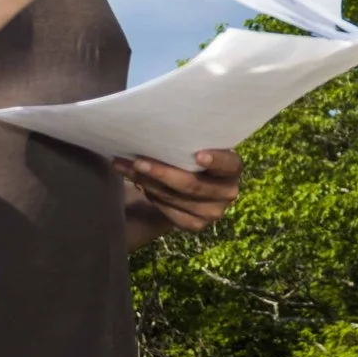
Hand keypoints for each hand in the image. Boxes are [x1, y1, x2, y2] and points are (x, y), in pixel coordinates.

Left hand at [117, 148, 242, 233]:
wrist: (188, 183)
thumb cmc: (191, 155)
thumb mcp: (195, 145)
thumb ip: (187, 142)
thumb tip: (156, 131)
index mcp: (232, 168)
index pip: (228, 164)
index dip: (215, 160)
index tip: (198, 155)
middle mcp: (228, 192)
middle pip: (192, 185)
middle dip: (161, 172)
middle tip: (137, 161)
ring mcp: (213, 212)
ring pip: (175, 198)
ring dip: (147, 183)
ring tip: (125, 168)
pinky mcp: (197, 225)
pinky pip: (169, 212)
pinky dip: (152, 197)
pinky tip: (137, 184)